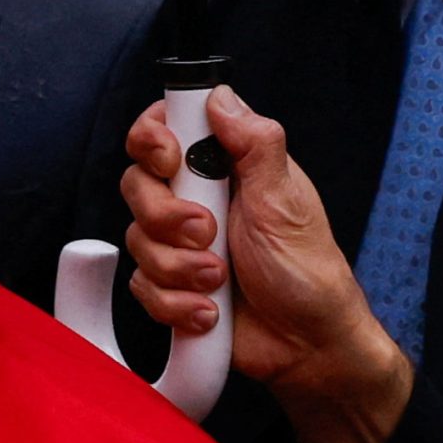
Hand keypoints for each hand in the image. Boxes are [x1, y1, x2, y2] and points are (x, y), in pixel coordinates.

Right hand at [121, 84, 411, 442]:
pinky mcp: (168, 286)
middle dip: (168, 217)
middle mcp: (195, 202)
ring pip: (137, 242)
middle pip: (136, 186)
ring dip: (179, 268)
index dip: (152, 141)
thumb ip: (254, 143)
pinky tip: (210, 309)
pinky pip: (140, 287)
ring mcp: (178, 246)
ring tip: (220, 280)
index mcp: (224, 169)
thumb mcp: (285, 198)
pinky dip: (176, 303)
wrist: (303, 344)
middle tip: (209, 232)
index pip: (164, 131)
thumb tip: (221, 98)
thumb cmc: (306, 269)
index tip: (170, 161)